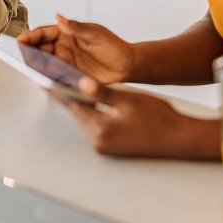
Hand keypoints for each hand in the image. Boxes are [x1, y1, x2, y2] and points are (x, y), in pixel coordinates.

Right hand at [17, 14, 133, 84]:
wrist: (127, 67)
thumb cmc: (114, 47)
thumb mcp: (96, 34)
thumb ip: (77, 28)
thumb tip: (59, 18)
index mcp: (66, 33)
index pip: (43, 33)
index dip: (31, 36)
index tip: (21, 40)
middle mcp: (63, 47)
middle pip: (40, 49)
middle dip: (29, 53)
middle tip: (23, 58)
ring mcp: (65, 62)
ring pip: (45, 64)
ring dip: (37, 67)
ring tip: (32, 71)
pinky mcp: (70, 76)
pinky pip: (55, 77)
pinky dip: (48, 79)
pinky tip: (45, 81)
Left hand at [56, 81, 191, 157]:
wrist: (180, 139)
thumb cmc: (157, 118)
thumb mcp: (128, 100)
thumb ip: (102, 92)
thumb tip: (80, 83)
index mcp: (99, 129)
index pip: (72, 104)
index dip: (57, 87)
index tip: (43, 76)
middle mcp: (97, 141)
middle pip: (76, 112)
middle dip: (66, 94)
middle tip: (52, 76)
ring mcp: (104, 147)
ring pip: (85, 118)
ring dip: (79, 103)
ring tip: (68, 84)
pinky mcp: (111, 147)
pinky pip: (95, 125)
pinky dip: (91, 112)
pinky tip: (90, 100)